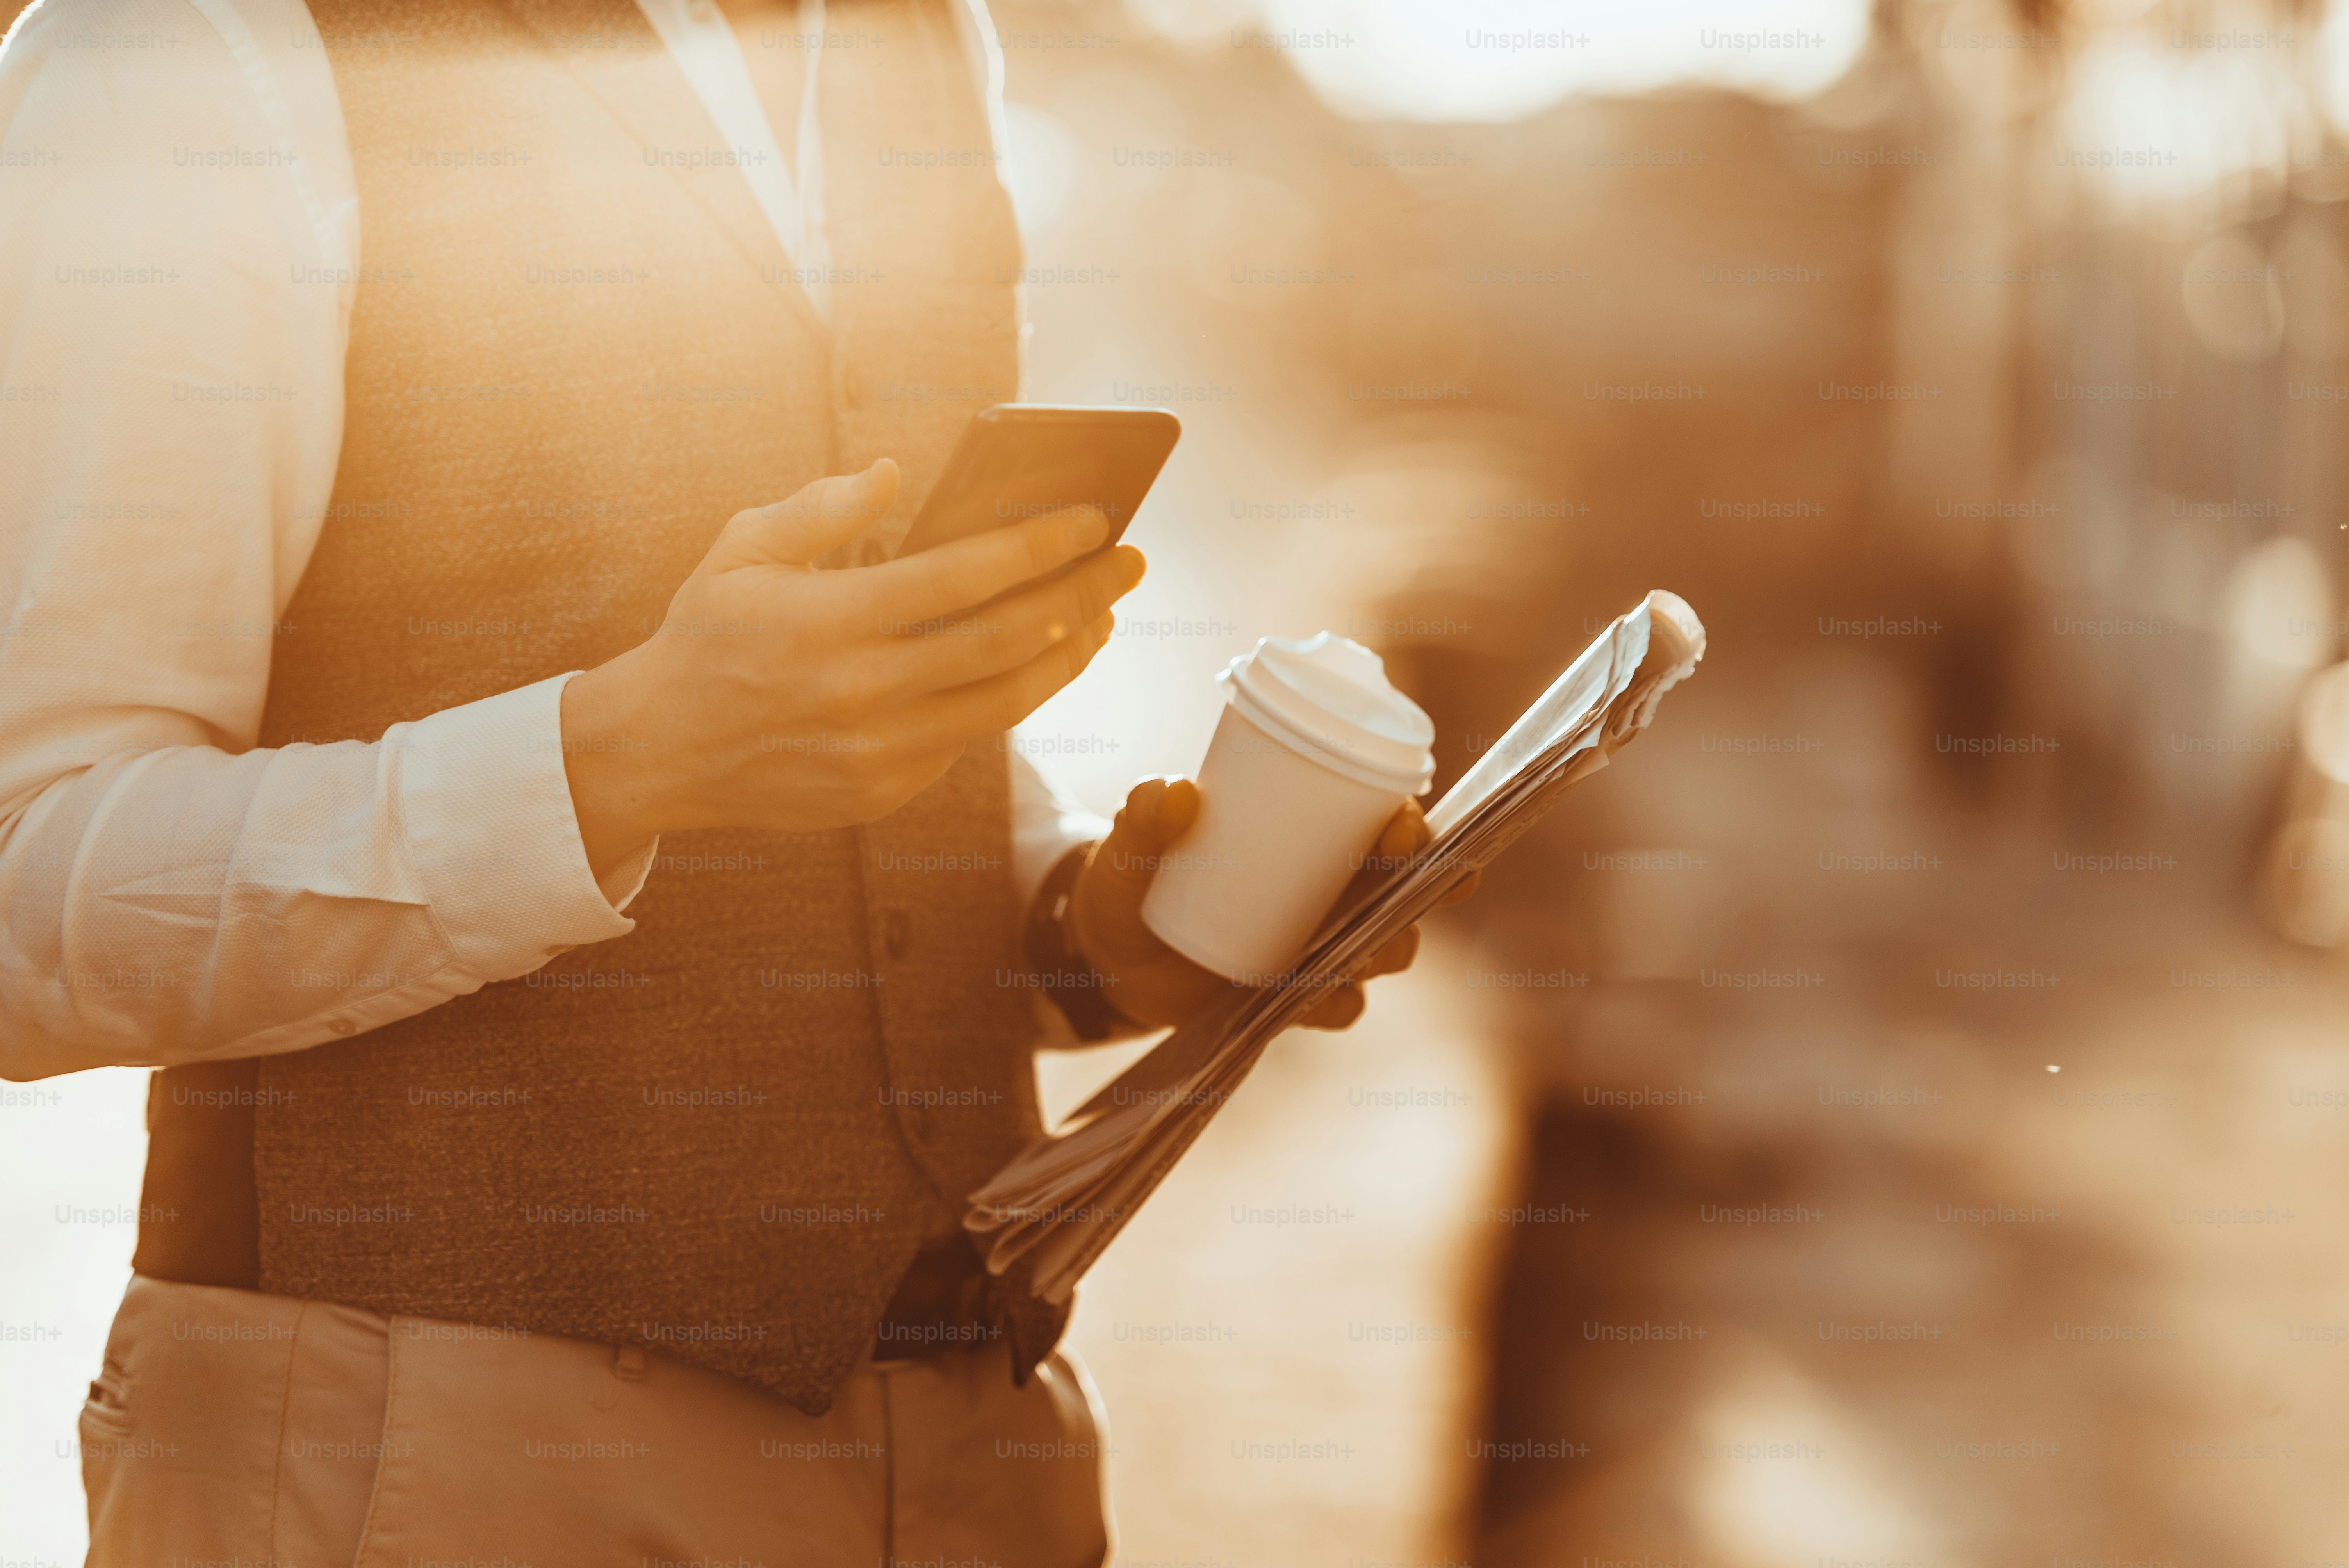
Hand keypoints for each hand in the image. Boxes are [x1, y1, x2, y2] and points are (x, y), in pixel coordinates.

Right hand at [560, 460, 1145, 877]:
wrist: (657, 751)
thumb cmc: (706, 636)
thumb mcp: (742, 551)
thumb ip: (819, 508)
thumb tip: (891, 473)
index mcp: (829, 621)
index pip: (962, 577)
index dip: (1039, 547)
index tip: (1092, 521)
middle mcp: (860, 691)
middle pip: (1004, 641)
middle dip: (1082, 595)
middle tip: (1130, 562)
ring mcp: (877, 750)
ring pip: (1005, 701)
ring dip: (1069, 656)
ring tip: (1104, 617)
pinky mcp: (885, 790)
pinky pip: (970, 737)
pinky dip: (1015, 697)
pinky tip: (1043, 662)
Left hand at [1063, 776, 1478, 1031]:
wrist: (1104, 953)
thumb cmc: (1130, 878)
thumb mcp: (1129, 842)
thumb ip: (1144, 814)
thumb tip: (1176, 793)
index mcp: (1312, 836)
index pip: (1382, 821)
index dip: (1410, 822)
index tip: (1401, 825)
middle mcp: (1330, 890)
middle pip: (1406, 886)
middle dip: (1425, 887)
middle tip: (1396, 885)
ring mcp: (1318, 946)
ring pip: (1385, 948)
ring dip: (1388, 948)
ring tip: (1363, 950)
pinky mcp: (1295, 994)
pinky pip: (1339, 1005)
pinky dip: (1337, 1002)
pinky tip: (1320, 995)